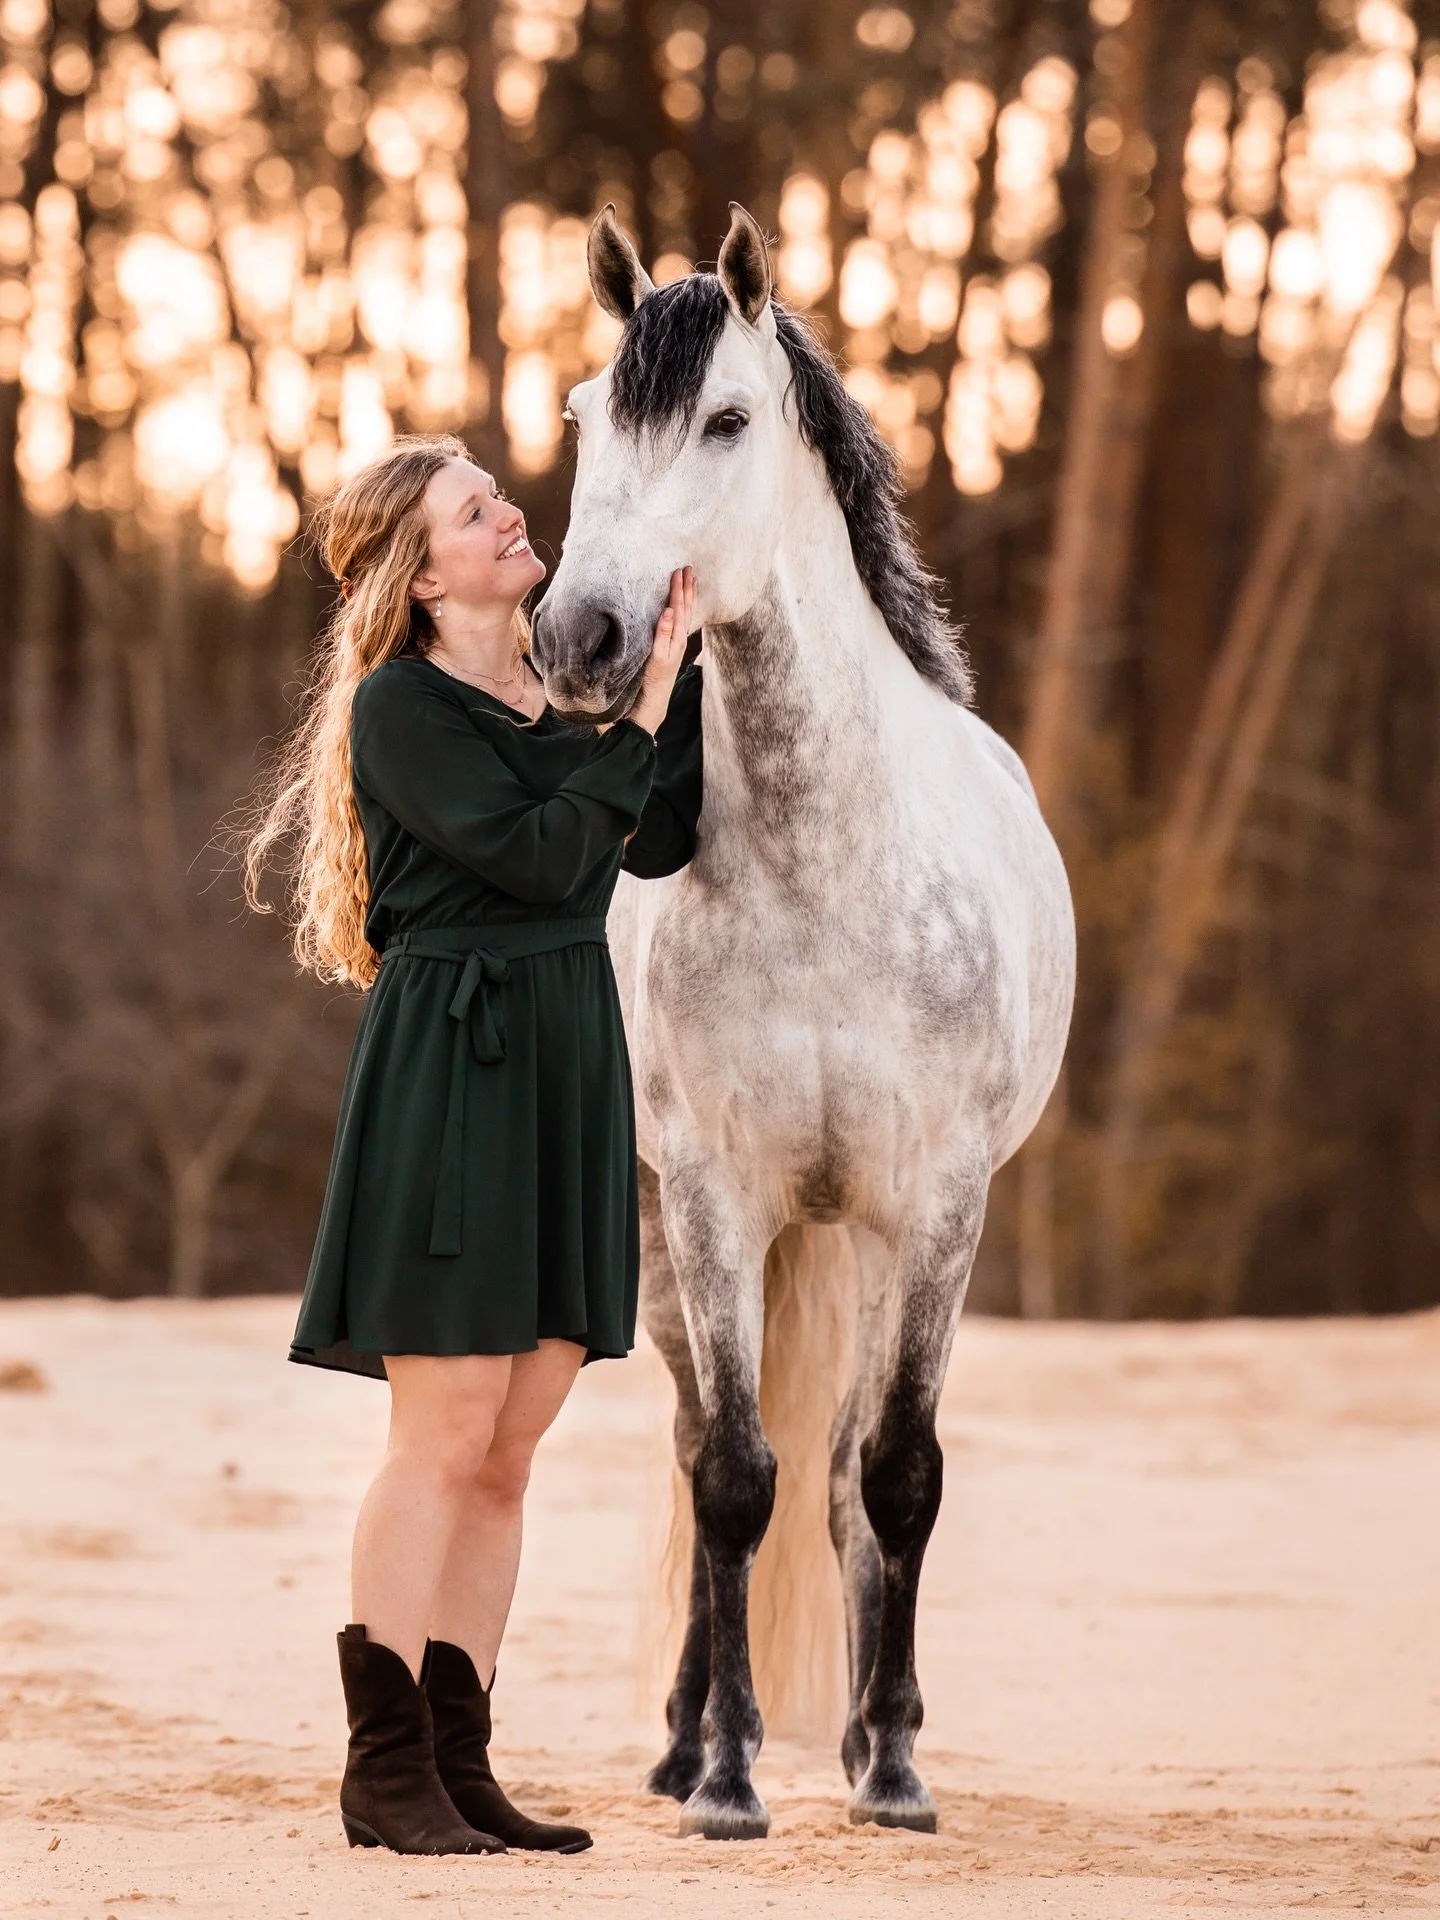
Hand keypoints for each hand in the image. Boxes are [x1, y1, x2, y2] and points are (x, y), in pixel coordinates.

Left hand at [628, 567, 695, 736]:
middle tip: (686, 567)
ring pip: (678, 625)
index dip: (684, 595)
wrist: (641, 721)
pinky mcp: (659, 670)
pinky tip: (668, 611)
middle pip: (683, 615)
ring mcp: (668, 660)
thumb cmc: (636, 693)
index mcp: (669, 648)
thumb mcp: (638, 662)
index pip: (679, 616)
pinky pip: (663, 645)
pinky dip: (666, 628)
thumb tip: (623, 624)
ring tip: (680, 579)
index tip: (685, 574)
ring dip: (680, 601)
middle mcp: (673, 651)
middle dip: (685, 590)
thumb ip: (639, 646)